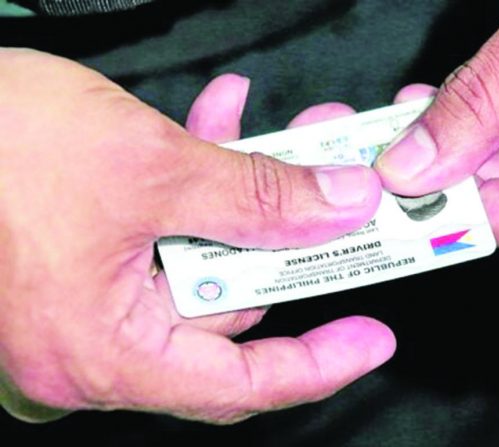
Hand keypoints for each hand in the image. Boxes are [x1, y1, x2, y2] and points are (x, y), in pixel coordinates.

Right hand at [0, 49, 393, 422]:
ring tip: (285, 141)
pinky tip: (219, 126)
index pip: (236, 383)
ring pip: (199, 256)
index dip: (316, 365)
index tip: (368, 341)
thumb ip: (254, 196)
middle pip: (227, 305)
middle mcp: (92, 337)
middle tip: (336, 191)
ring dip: (245, 196)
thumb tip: (336, 208)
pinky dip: (196, 182)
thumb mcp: (147, 167)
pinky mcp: (83, 252)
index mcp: (103, 349)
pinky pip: (161, 229)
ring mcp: (85, 295)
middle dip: (286, 239)